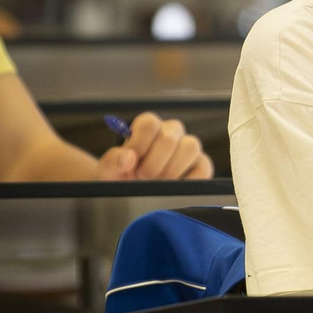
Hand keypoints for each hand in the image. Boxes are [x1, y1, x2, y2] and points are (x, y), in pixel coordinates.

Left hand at [98, 113, 213, 180]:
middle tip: (143, 176)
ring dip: (172, 170)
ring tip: (159, 182)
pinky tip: (175, 186)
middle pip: (169, 138)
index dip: (140, 144)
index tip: (132, 160)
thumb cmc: (121, 176)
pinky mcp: (201, 164)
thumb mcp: (108, 170)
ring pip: (190, 147)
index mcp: (148, 127)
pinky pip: (203, 168)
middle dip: (153, 164)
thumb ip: (113, 160)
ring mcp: (188, 147)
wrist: (133, 190)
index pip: (149, 123)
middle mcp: (171, 132)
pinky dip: (189, 180)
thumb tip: (129, 157)